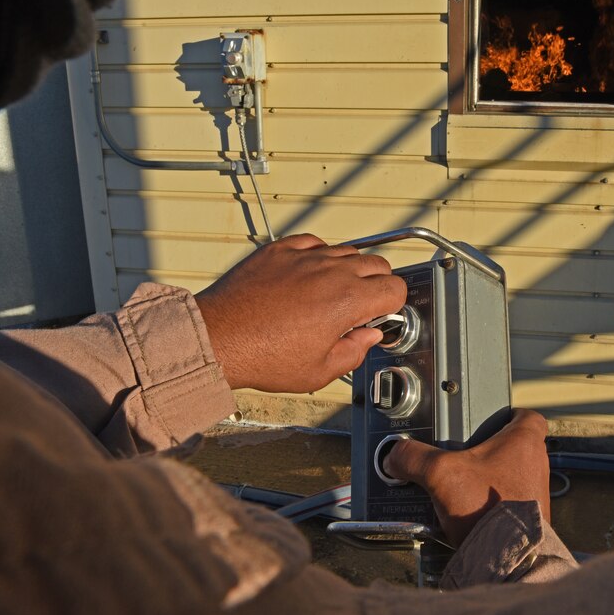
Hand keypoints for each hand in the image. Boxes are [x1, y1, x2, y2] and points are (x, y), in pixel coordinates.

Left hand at [195, 233, 405, 391]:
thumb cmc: (263, 356)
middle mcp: (330, 271)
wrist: (219, 338)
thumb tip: (368, 337)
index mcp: (347, 301)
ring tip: (332, 292)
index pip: (395, 288)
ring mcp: (304, 256)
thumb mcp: (318, 372)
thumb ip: (354, 351)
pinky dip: (318, 255)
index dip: (393, 304)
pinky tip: (308, 274)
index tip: (381, 314)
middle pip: (377, 263)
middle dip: (377, 284)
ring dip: (349, 269)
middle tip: (362, 304)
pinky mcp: (280, 250)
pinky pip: (312, 242)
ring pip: (346, 250)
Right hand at [383, 409, 550, 546]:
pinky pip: (508, 501)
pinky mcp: (528, 517)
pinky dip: (490, 503)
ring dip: (488, 478)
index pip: (526, 415)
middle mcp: (536, 465)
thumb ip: (415, 459)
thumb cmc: (489, 509)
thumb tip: (396, 455)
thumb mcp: (442, 475)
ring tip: (459, 485)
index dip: (508, 414)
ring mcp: (535, 493)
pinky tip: (467, 511)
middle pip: (513, 446)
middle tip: (463, 453)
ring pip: (510, 475)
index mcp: (524, 443)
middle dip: (487, 450)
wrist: (509, 560)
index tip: (489, 419)